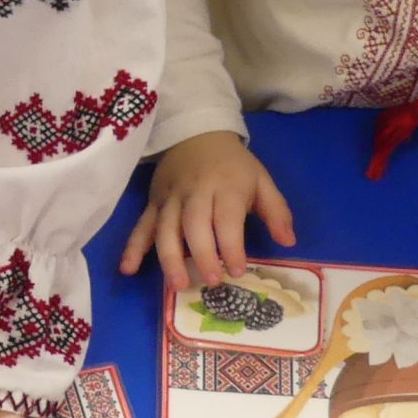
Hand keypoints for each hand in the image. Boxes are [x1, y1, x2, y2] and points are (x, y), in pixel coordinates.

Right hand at [119, 130, 296, 290]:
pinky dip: (133, 247)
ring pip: (166, 229)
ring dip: (169, 257)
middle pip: (194, 225)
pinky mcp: (153, 202)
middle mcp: (195, 193)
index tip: (237, 271)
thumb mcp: (261, 180)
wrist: (196, 132)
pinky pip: (142, 225)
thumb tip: (289, 242)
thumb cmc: (233, 165)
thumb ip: (276, 211)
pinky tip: (128, 269)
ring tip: (177, 285)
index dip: (231, 246)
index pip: (227, 219)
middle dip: (201, 255)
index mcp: (226, 187)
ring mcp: (170, 198)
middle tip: (210, 283)